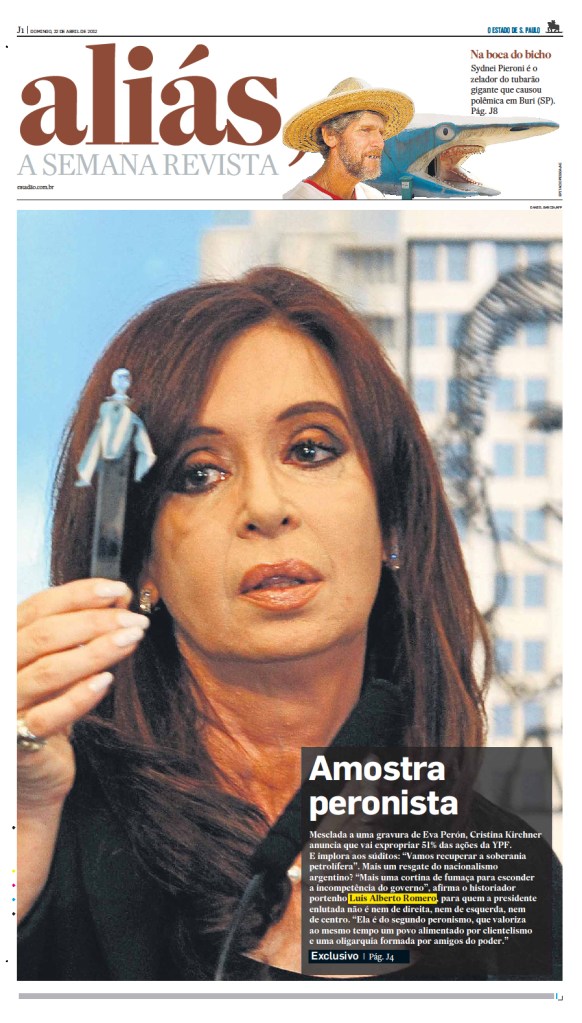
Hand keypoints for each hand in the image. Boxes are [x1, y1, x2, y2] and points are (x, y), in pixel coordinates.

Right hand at [17, 578, 148, 810]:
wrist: (34, 775)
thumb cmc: (47, 710)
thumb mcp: (61, 665)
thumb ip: (80, 635)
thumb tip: (119, 599)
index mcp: (6, 643)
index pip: (38, 607)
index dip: (79, 594)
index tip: (119, 590)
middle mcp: (0, 669)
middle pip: (45, 635)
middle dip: (95, 622)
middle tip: (134, 620)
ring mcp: (6, 705)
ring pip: (49, 671)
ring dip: (96, 651)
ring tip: (131, 640)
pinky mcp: (18, 741)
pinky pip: (50, 716)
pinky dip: (79, 696)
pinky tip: (106, 681)